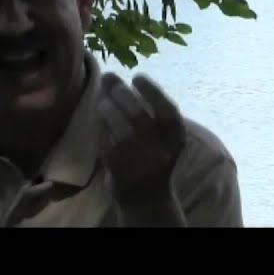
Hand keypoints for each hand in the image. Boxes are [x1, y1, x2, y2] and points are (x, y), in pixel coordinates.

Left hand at [98, 72, 185, 201]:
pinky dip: (101, 127)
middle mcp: (161, 151)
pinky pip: (108, 144)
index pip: (168, 111)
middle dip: (122, 94)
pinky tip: (97, 116)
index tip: (137, 76)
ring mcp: (140, 163)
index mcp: (176, 139)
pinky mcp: (120, 171)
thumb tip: (114, 79)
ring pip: (122, 131)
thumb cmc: (152, 156)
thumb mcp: (160, 135)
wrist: (146, 198)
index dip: (152, 91)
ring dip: (109, 109)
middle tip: (109, 78)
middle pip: (140, 117)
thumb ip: (145, 109)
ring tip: (102, 99)